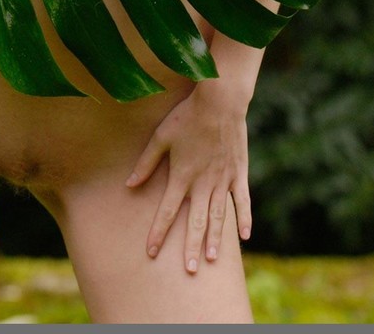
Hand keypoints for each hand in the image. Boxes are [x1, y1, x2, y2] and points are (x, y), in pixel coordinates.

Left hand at [125, 79, 251, 272]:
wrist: (219, 101)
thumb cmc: (186, 117)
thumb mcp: (161, 137)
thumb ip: (146, 163)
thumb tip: (129, 185)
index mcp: (181, 176)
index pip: (166, 212)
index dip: (158, 233)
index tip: (151, 252)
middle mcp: (203, 183)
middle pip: (195, 222)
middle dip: (191, 247)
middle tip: (189, 270)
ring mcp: (223, 179)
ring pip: (218, 217)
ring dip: (214, 239)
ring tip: (211, 261)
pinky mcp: (238, 173)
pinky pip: (242, 201)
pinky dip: (244, 219)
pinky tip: (245, 237)